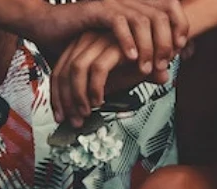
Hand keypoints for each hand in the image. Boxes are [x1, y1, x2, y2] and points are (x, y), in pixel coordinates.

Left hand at [51, 31, 170, 125]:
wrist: (159, 50)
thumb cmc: (136, 64)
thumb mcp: (111, 82)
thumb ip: (94, 93)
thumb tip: (81, 114)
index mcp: (80, 46)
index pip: (58, 72)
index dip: (57, 97)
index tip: (60, 115)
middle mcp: (86, 40)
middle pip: (63, 72)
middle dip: (66, 101)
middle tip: (74, 120)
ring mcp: (100, 40)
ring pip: (76, 71)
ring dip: (79, 96)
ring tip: (87, 112)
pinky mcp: (114, 46)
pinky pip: (98, 70)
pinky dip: (96, 88)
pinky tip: (100, 101)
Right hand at [89, 0, 188, 73]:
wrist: (52, 28)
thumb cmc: (87, 42)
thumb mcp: (121, 54)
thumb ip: (145, 63)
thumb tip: (166, 76)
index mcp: (136, 5)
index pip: (170, 6)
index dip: (180, 25)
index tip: (181, 48)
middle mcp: (127, 0)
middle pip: (161, 14)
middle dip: (166, 42)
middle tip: (163, 65)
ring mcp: (112, 3)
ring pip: (142, 20)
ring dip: (148, 46)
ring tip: (146, 68)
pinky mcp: (96, 9)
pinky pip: (117, 22)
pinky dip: (126, 41)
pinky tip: (131, 58)